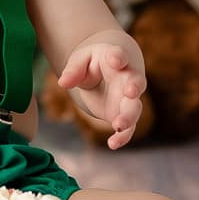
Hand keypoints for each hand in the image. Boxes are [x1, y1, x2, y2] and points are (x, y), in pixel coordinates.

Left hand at [56, 33, 145, 149]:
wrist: (106, 74)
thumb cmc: (92, 63)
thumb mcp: (80, 61)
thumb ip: (73, 70)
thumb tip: (62, 83)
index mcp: (115, 58)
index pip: (119, 55)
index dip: (118, 57)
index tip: (115, 60)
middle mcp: (127, 78)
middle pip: (135, 82)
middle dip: (134, 87)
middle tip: (131, 91)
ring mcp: (128, 98)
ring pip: (134, 108)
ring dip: (129, 116)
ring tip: (118, 125)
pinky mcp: (123, 114)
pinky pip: (127, 128)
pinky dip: (122, 137)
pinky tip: (113, 144)